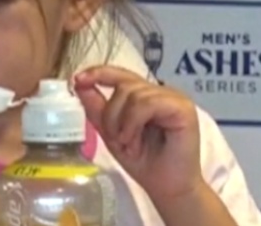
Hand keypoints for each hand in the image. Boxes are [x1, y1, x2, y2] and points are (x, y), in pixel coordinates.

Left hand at [73, 65, 206, 205]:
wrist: (167, 187)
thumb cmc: (143, 161)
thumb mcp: (111, 132)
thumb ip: (96, 107)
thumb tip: (78, 81)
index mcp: (145, 94)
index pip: (120, 74)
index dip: (98, 73)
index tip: (78, 79)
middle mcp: (160, 92)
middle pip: (123, 85)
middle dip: (110, 114)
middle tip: (116, 139)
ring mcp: (174, 98)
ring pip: (133, 93)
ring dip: (122, 122)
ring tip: (128, 143)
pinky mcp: (183, 108)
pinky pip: (148, 103)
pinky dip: (133, 122)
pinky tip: (133, 141)